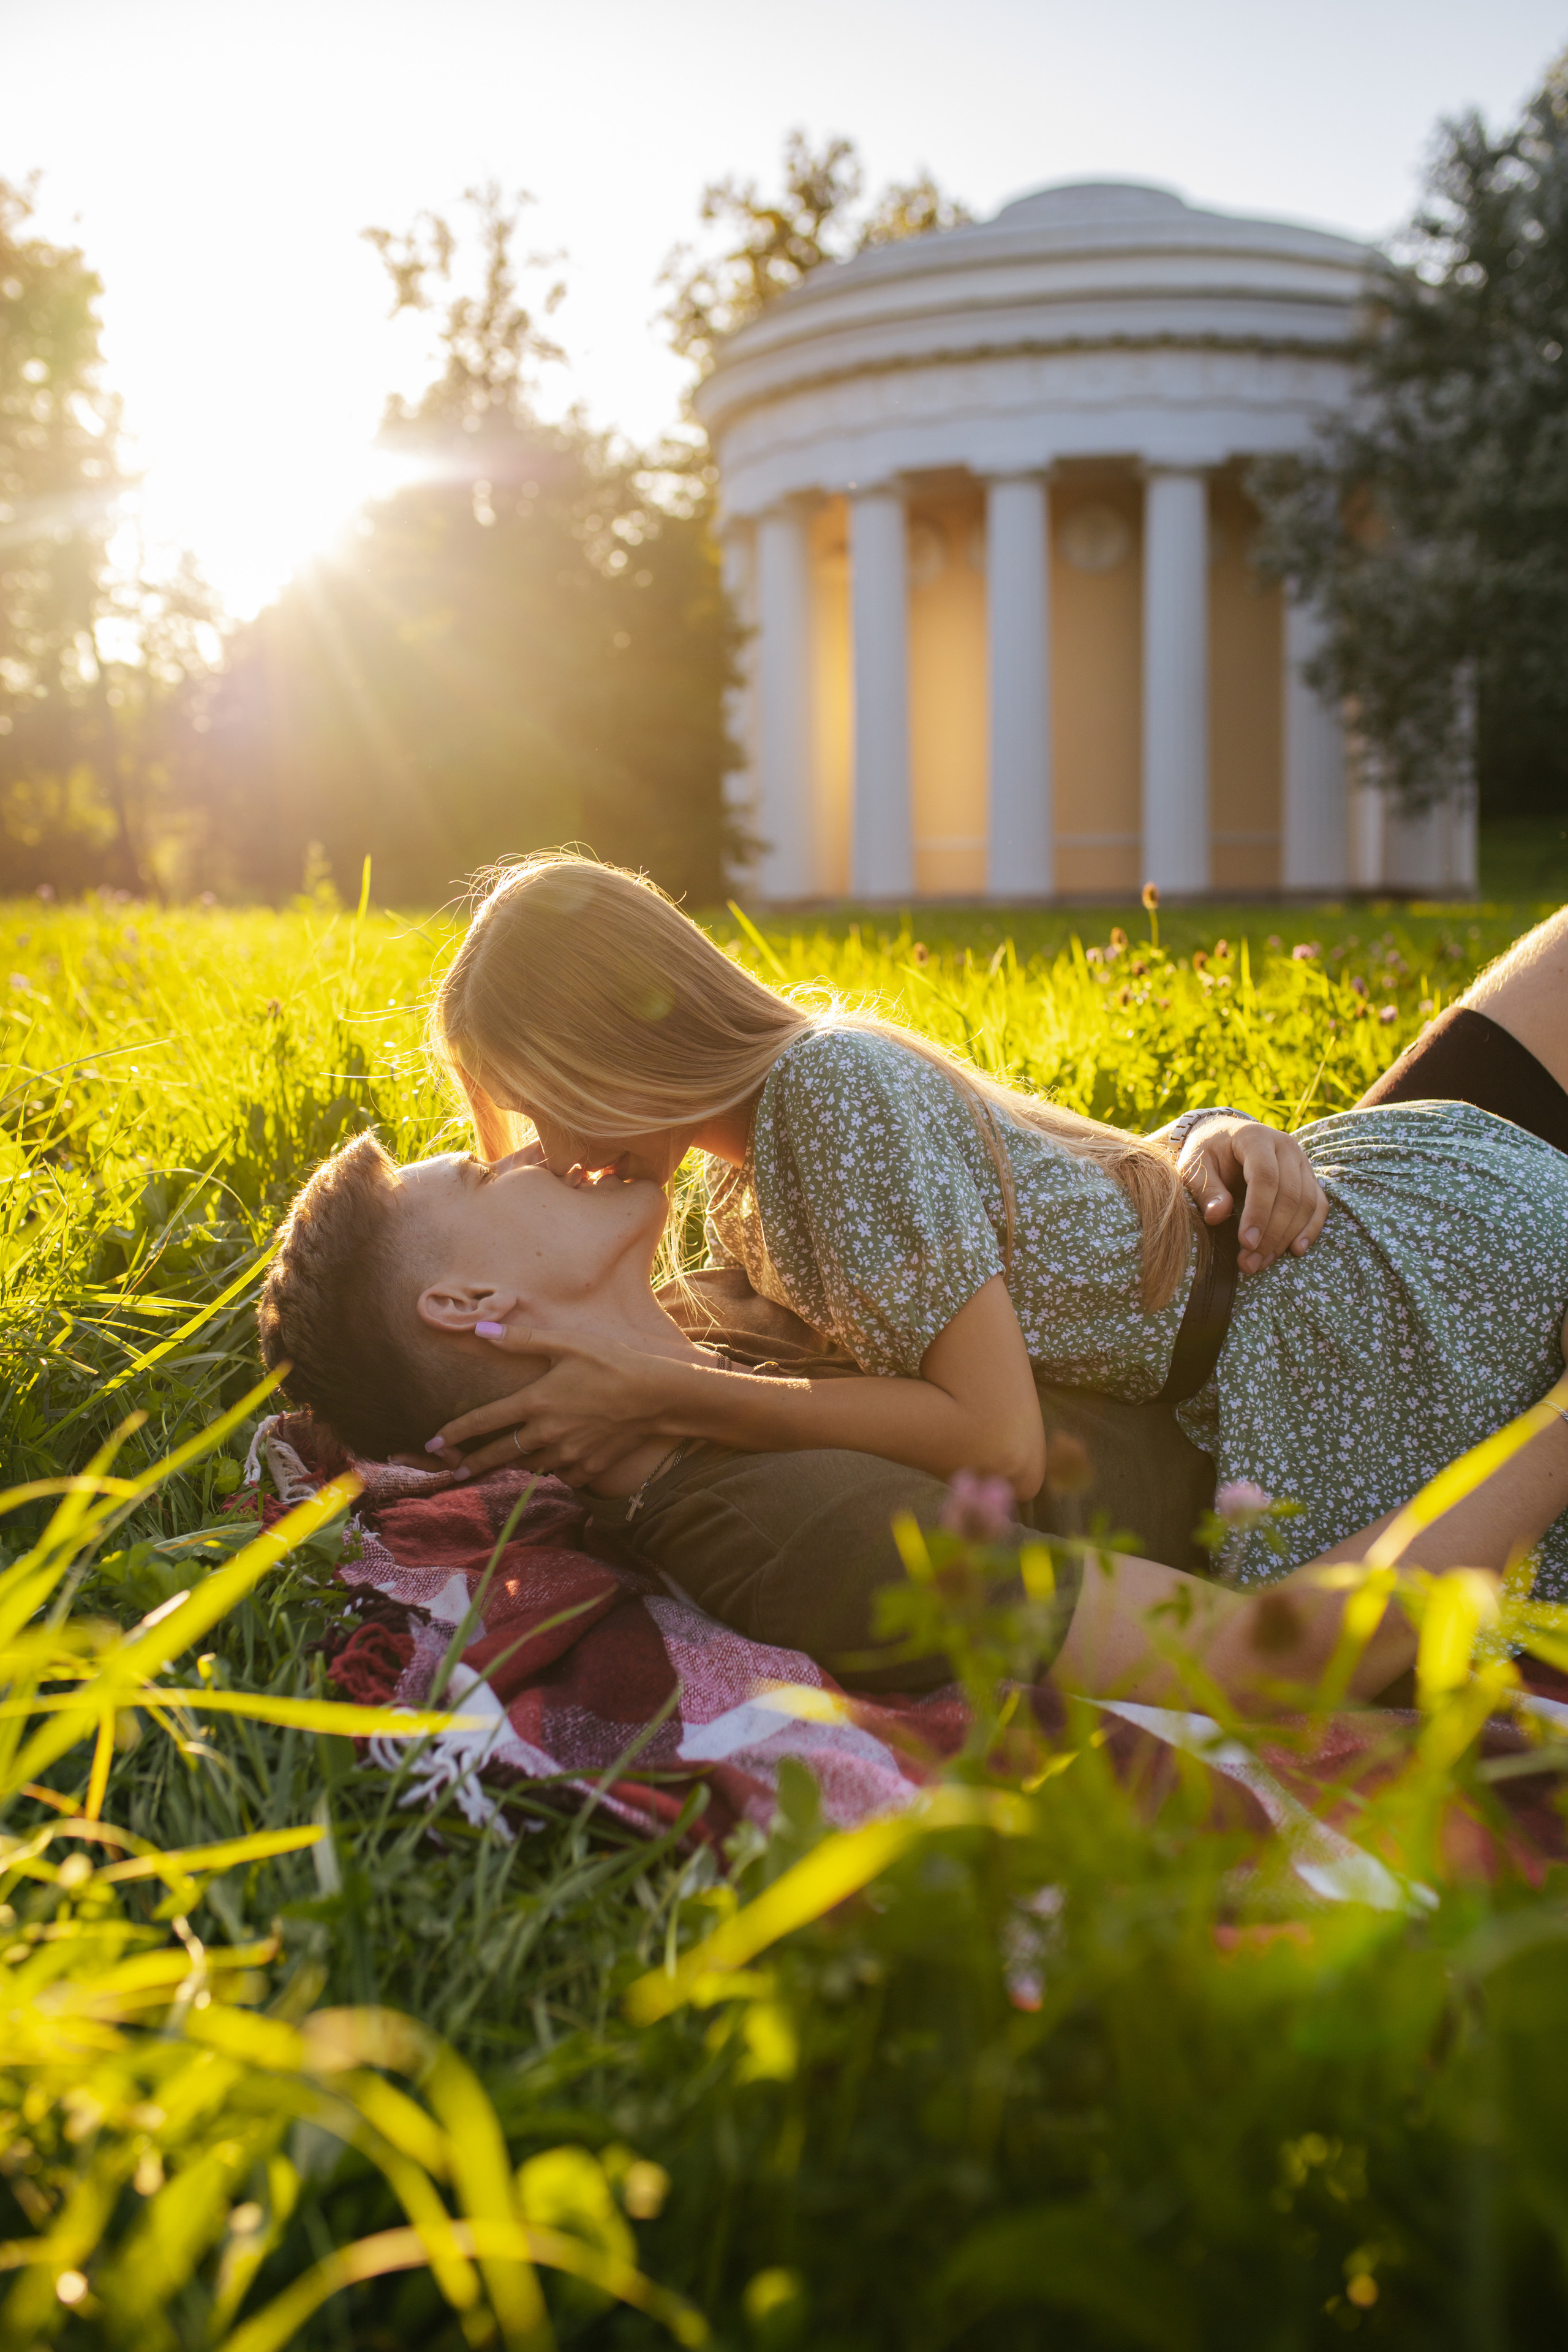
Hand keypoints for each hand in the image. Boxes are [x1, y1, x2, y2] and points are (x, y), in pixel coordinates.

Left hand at [426, 1327, 682, 1482]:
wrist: (657, 1395)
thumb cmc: (612, 1362)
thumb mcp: (567, 1343)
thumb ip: (521, 1339)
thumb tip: (481, 1329)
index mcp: (535, 1402)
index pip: (483, 1422)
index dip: (455, 1433)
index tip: (434, 1442)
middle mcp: (545, 1434)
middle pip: (498, 1454)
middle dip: (472, 1464)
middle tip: (454, 1472)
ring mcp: (567, 1455)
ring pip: (529, 1466)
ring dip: (515, 1463)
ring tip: (503, 1463)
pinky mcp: (588, 1467)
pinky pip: (561, 1475)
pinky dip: (553, 1469)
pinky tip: (553, 1462)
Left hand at [1177, 1116, 1328, 1273]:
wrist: (1224, 1135)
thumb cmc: (1207, 1152)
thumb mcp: (1195, 1165)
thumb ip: (1206, 1189)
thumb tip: (1217, 1217)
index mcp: (1255, 1138)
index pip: (1265, 1177)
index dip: (1258, 1212)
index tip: (1245, 1243)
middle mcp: (1285, 1146)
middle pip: (1289, 1194)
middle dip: (1271, 1234)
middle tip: (1249, 1263)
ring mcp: (1301, 1161)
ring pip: (1306, 1202)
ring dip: (1286, 1237)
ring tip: (1261, 1262)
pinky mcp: (1308, 1177)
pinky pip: (1319, 1204)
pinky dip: (1310, 1228)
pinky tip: (1295, 1250)